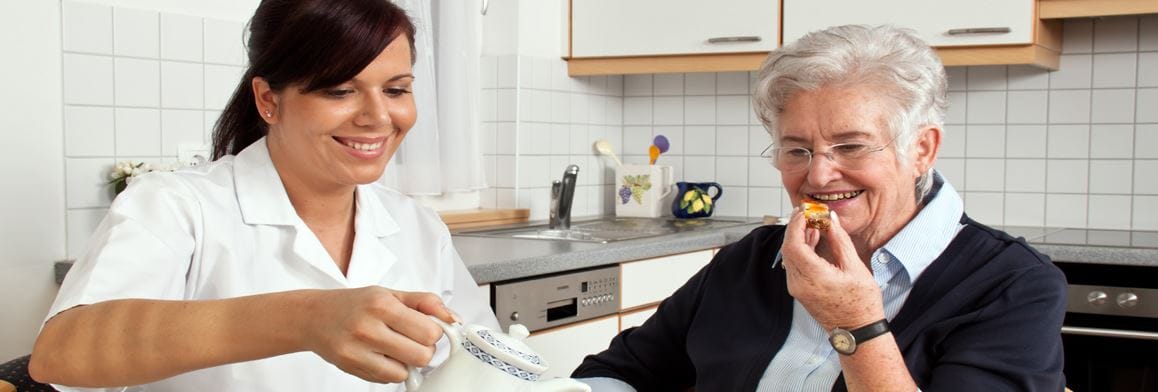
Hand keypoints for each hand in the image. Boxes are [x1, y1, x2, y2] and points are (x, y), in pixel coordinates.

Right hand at [301, 287, 455, 382]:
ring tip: (395, 348)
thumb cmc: (355, 304)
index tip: (427, 329)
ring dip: (406, 363)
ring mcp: (358, 351)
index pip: (429, 332)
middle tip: (412, 340)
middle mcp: (368, 328)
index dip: (433, 333)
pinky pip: (387, 380)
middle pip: (421, 355)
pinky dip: (391, 371)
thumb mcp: (390, 294)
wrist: (314, 317)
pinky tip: (381, 355)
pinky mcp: (352, 368)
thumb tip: (454, 318)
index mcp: (382, 304)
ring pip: (405, 372)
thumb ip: (425, 303)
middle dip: (423, 349)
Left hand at [781, 208, 884, 330]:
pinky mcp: (799, 291)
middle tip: (807, 213)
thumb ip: (840, 241)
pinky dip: (801, 250)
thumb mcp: (855, 267)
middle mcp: (799, 284)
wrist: (857, 331)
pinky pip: (794, 265)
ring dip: (798, 238)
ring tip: (813, 223)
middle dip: (795, 228)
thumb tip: (831, 220)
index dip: (796, 224)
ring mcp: (797, 289)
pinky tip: (813, 240)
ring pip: (789, 256)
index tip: (804, 211)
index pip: (793, 244)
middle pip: (787, 249)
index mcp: (813, 277)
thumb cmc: (861, 303)